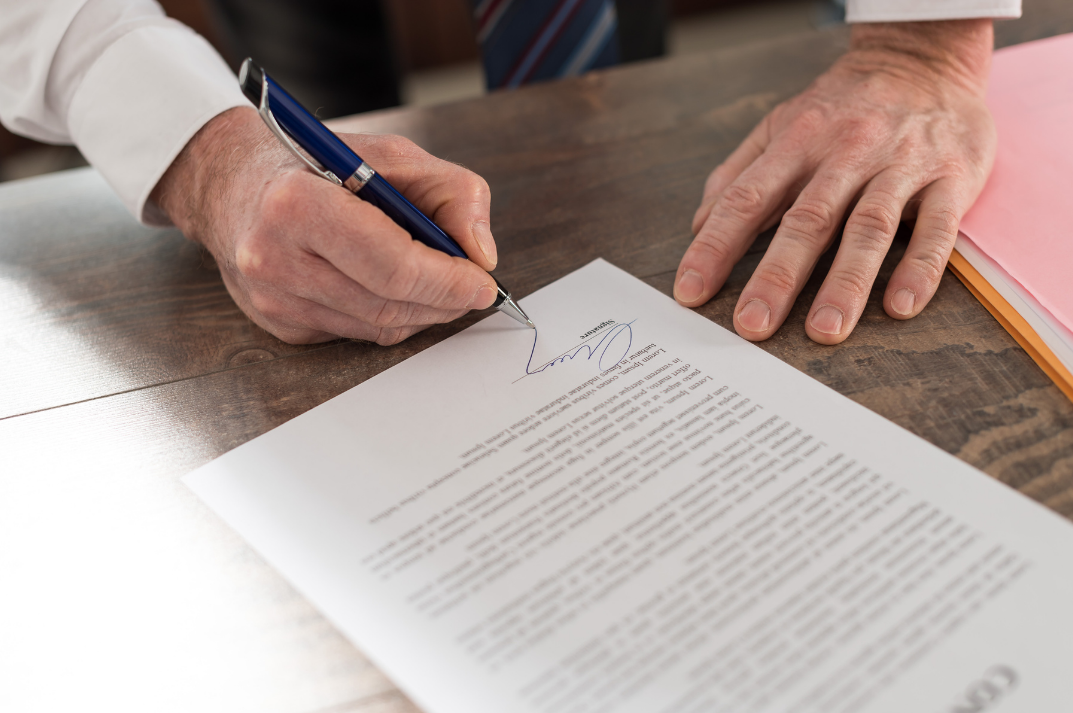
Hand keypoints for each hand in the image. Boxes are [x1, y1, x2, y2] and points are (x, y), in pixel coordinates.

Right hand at [152, 107, 497, 344]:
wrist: (230, 183)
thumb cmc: (315, 164)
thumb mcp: (389, 154)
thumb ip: (452, 193)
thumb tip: (482, 255)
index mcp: (298, 203)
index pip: (392, 264)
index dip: (447, 280)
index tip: (483, 282)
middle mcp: (274, 257)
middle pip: (387, 303)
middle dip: (443, 301)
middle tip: (473, 290)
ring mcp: (272, 298)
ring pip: (376, 327)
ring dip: (422, 313)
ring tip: (440, 288)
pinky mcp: (277, 325)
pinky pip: (355, 334)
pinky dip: (388, 317)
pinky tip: (393, 291)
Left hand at [675, 20, 996, 343]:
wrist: (925, 56)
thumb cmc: (844, 105)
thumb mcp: (782, 124)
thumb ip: (739, 174)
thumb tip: (699, 225)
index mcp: (797, 142)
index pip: (747, 198)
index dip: (715, 246)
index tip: (690, 290)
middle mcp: (846, 152)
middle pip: (807, 219)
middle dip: (777, 276)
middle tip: (752, 324)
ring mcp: (901, 165)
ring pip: (869, 227)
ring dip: (845, 283)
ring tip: (824, 330)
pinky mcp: (951, 178)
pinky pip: (937, 228)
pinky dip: (919, 268)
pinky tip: (899, 306)